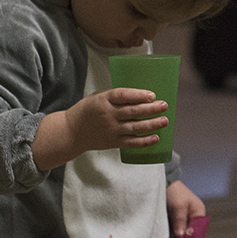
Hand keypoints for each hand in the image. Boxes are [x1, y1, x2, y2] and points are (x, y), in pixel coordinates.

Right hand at [32, 88, 167, 170]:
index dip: (138, 95)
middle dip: (151, 109)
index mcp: (103, 100)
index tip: (152, 95)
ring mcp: (111, 130)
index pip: (123, 96)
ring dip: (152, 124)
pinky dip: (144, 141)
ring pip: (135, 127)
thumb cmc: (87, 111)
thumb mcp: (97, 97)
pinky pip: (131, 143)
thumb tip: (141, 95)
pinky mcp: (113, 142)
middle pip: (133, 112)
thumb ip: (115, 96)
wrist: (71, 132)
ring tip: (165, 120)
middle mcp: (108, 115)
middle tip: (164, 105)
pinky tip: (156, 137)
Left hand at [166, 178, 204, 236]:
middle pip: (190, 234)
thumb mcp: (178, 206)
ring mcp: (183, 219)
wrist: (163, 183)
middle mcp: (192, 218)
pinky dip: (170, 235)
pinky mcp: (174, 220)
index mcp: (198, 213)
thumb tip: (181, 236)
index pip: (198, 231)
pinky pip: (174, 231)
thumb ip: (180, 221)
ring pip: (181, 233)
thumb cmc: (174, 192)